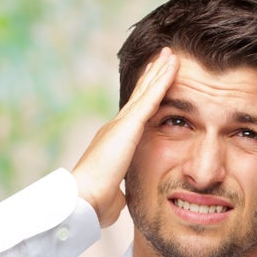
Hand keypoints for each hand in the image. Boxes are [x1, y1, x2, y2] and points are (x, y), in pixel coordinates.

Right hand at [72, 47, 177, 226]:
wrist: (83, 199)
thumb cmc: (94, 203)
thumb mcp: (112, 194)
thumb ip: (117, 190)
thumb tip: (120, 198)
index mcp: (113, 144)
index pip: (134, 117)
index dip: (143, 99)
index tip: (152, 85)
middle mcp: (115, 128)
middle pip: (138, 97)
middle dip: (150, 77)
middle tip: (162, 58)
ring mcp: (121, 124)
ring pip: (145, 91)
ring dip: (159, 71)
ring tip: (170, 53)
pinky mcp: (128, 125)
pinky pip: (151, 97)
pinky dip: (163, 79)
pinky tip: (173, 64)